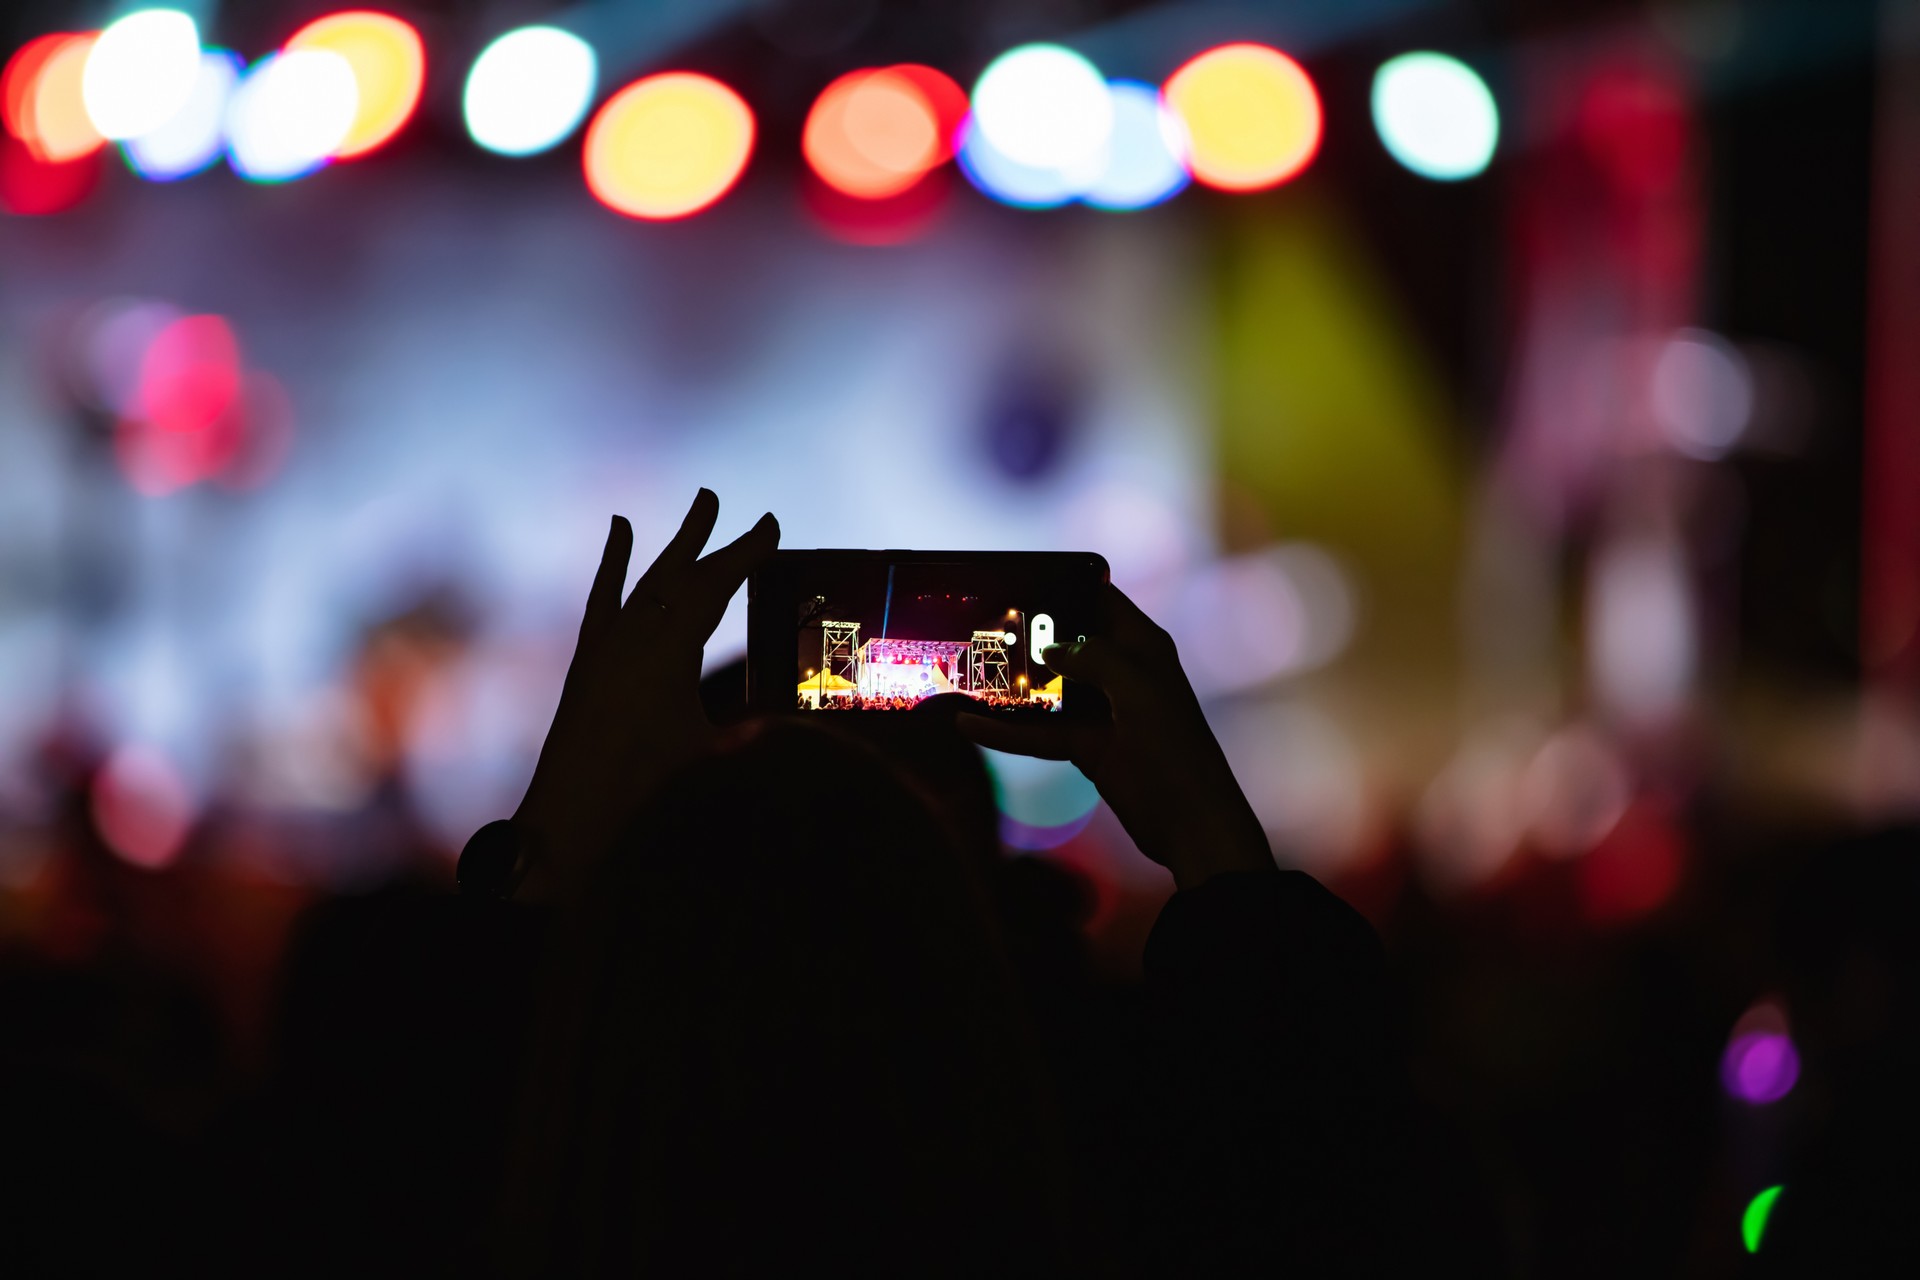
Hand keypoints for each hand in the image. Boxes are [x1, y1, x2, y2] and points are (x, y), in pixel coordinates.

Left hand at [513, 489, 777, 895]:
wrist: (571, 813)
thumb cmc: (646, 789)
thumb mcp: (708, 753)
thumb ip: (753, 732)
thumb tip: (808, 729)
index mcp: (668, 654)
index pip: (711, 588)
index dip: (743, 555)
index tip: (770, 526)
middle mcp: (635, 638)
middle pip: (681, 576)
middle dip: (711, 540)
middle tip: (738, 509)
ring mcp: (608, 644)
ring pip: (648, 580)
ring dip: (675, 545)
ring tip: (699, 508)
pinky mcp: (589, 657)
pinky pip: (604, 597)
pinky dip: (613, 562)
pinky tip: (620, 528)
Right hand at [956, 584, 1270, 890]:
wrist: (1191, 824)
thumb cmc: (1174, 749)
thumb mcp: (1138, 689)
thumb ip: (1095, 658)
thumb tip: (1051, 649)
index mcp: (1142, 647)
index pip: (1101, 600)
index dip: (1065, 586)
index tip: (1018, 580)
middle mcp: (1120, 673)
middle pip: (1066, 642)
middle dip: (1026, 634)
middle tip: (975, 623)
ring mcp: (1102, 712)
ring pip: (1047, 689)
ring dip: (1010, 684)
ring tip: (964, 670)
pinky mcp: (1086, 747)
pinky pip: (1038, 732)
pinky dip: (1005, 731)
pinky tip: (967, 725)